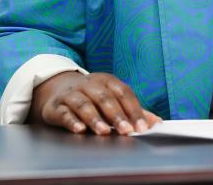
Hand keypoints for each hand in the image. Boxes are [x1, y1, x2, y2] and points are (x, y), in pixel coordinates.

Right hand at [30, 71, 162, 134]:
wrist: (58, 89)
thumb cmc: (92, 97)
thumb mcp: (112, 98)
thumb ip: (133, 110)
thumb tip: (156, 122)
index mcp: (107, 81)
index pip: (124, 93)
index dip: (134, 110)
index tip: (142, 127)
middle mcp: (89, 84)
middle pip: (105, 98)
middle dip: (117, 115)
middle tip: (127, 131)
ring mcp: (72, 94)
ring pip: (84, 104)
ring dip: (95, 118)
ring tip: (105, 131)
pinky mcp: (56, 106)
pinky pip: (64, 113)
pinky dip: (72, 121)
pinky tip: (80, 130)